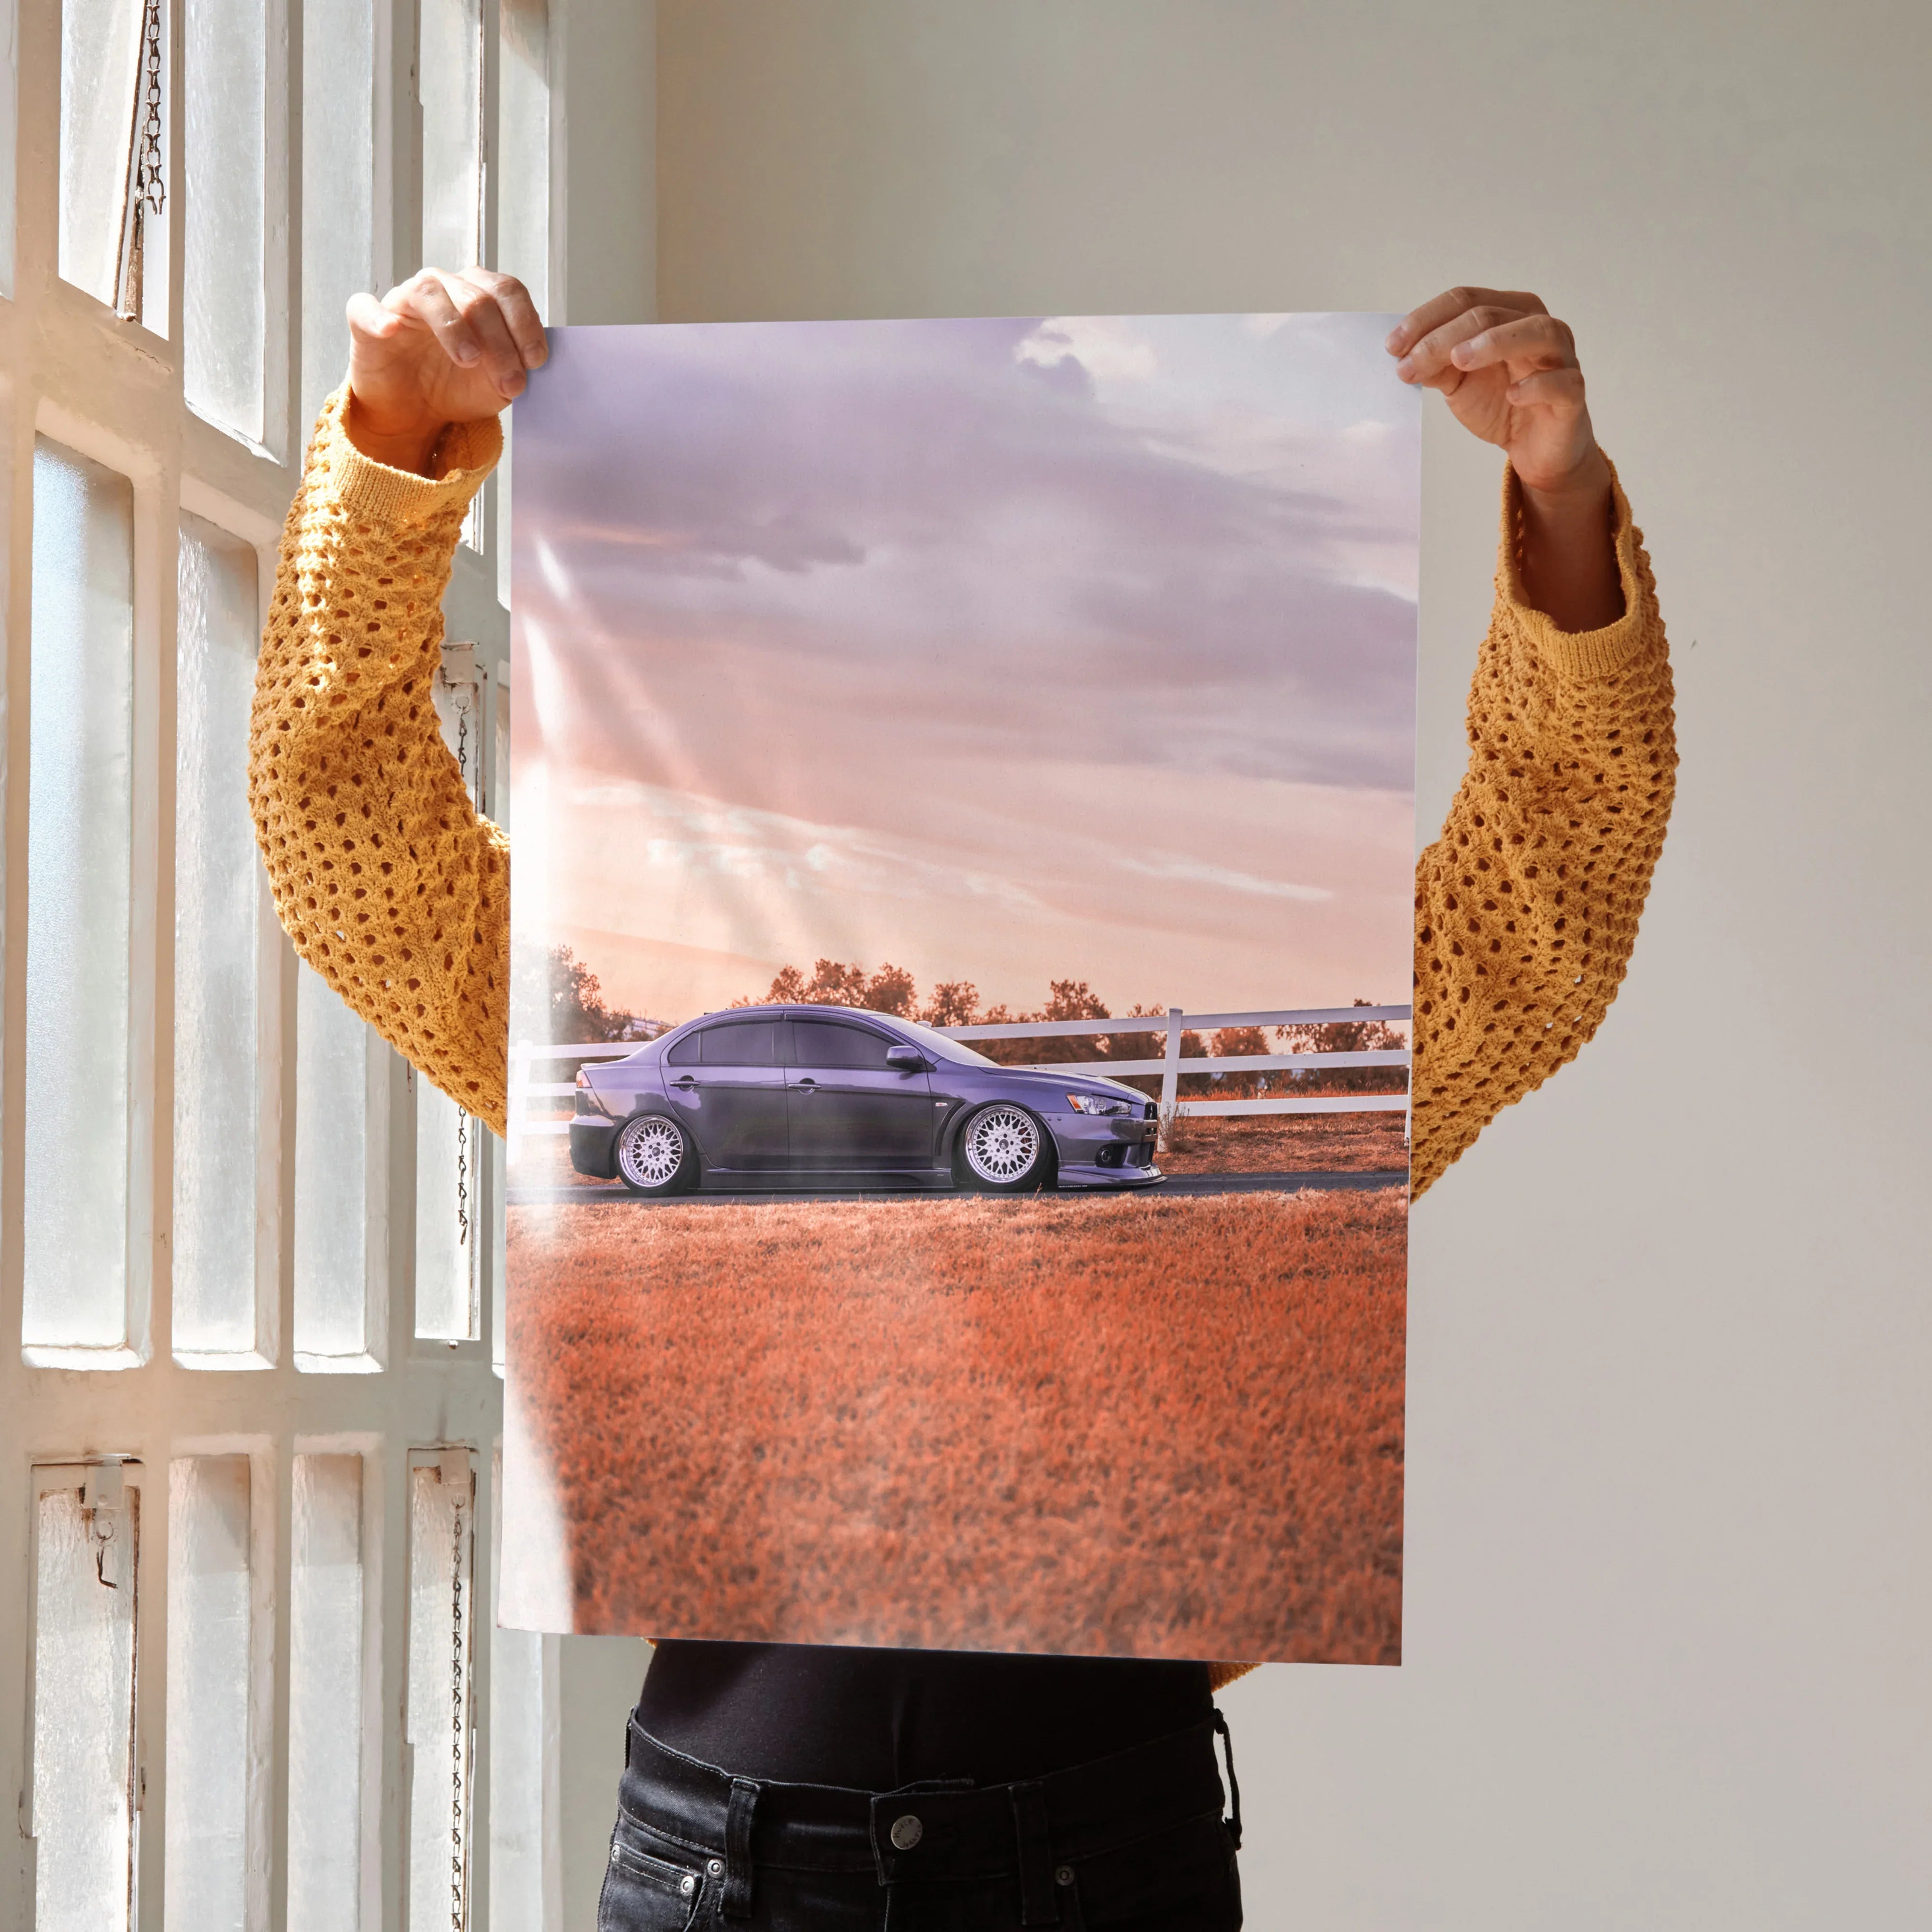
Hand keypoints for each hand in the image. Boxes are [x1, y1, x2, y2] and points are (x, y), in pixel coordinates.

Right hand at [344, 267, 546, 473]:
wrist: (415, 412)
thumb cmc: (457, 387)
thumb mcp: (497, 384)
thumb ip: (516, 367)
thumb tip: (531, 362)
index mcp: (478, 294)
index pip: (507, 291)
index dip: (525, 323)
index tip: (536, 361)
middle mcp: (443, 288)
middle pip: (477, 297)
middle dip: (500, 343)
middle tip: (510, 382)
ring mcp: (404, 300)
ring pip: (430, 293)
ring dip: (454, 327)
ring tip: (469, 361)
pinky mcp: (366, 320)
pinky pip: (366, 307)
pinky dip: (378, 316)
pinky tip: (391, 330)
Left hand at [1386, 287, 1605, 498]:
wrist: (1535, 448)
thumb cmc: (1501, 405)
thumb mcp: (1459, 383)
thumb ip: (1436, 365)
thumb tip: (1402, 354)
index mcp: (1509, 314)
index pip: (1466, 299)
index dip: (1427, 319)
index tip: (1392, 346)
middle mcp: (1538, 326)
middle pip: (1491, 314)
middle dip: (1443, 337)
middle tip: (1409, 364)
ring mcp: (1561, 357)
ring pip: (1537, 332)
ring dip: (1494, 342)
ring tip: (1457, 360)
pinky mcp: (1573, 393)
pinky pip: (1562, 381)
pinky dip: (1537, 385)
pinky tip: (1512, 395)